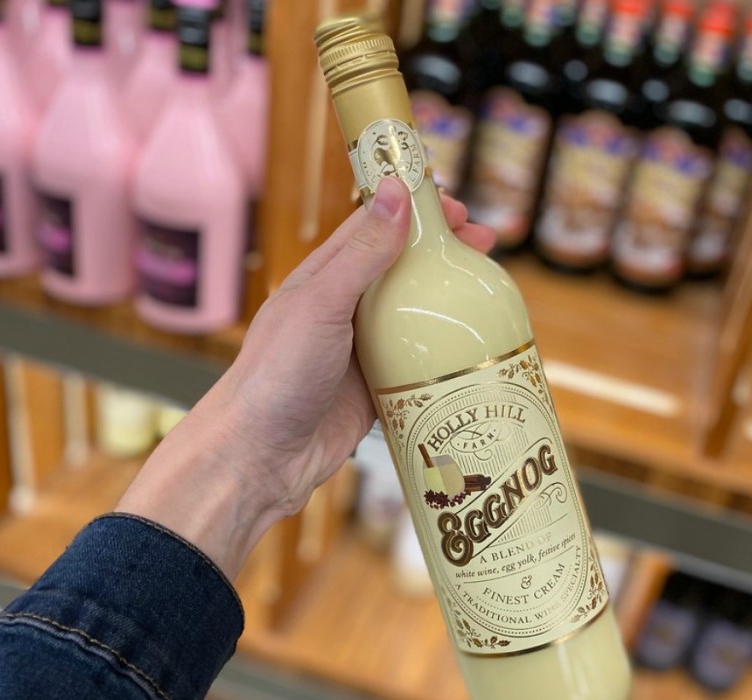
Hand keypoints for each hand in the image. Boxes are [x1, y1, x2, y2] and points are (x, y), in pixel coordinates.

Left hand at [119, 178, 494, 578]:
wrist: (262, 457)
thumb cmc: (278, 375)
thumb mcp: (321, 305)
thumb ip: (362, 253)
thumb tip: (397, 191)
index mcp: (324, 277)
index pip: (373, 227)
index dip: (413, 210)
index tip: (453, 206)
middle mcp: (345, 308)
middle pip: (402, 268)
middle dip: (441, 252)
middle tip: (483, 244)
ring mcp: (363, 349)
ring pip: (416, 314)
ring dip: (450, 299)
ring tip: (489, 288)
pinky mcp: (379, 388)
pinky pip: (420, 362)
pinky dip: (446, 351)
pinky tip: (476, 345)